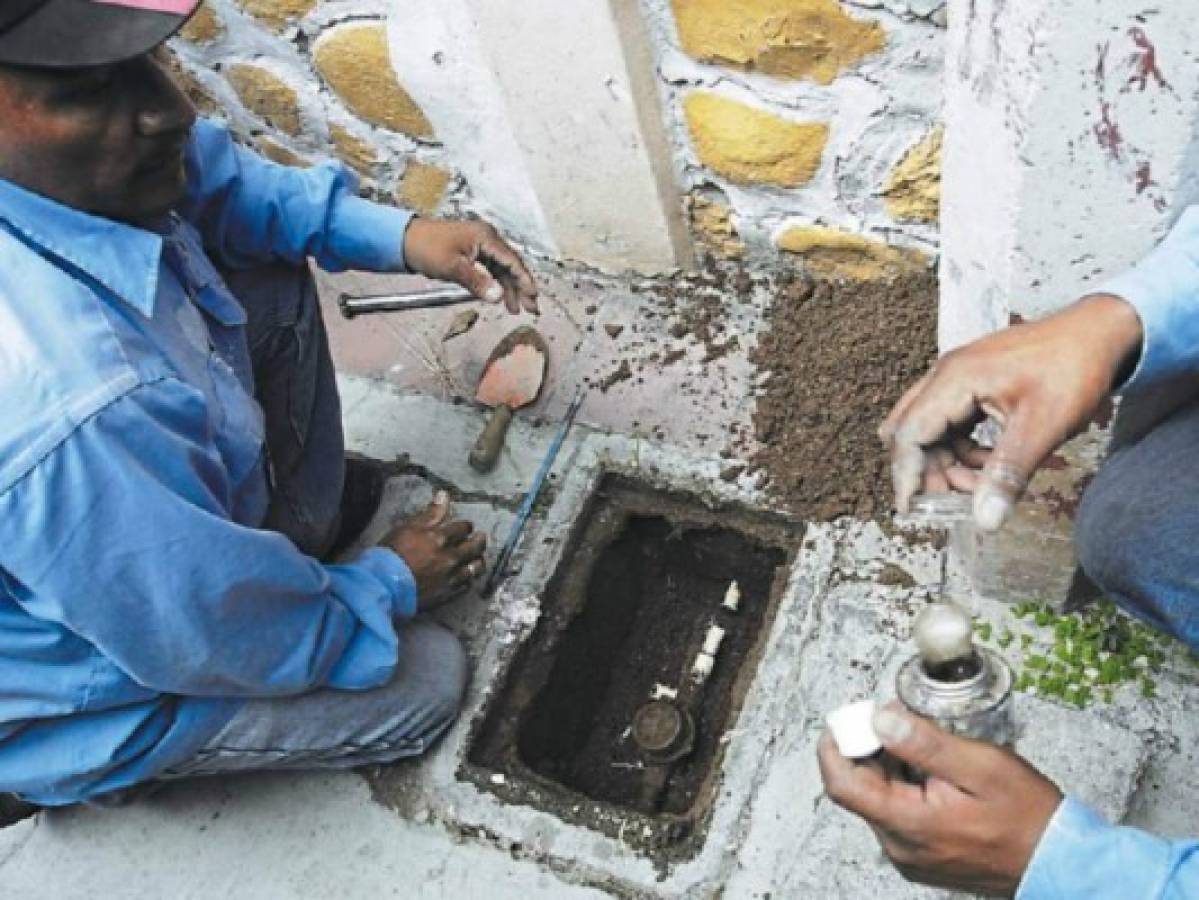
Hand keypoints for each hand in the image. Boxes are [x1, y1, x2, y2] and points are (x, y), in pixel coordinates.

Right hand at [381, 491, 486, 609]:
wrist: (383, 585)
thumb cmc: (391, 553)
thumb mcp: (408, 527)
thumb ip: (430, 513)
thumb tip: (444, 494)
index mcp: (441, 538)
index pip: (464, 527)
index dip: (465, 527)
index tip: (464, 528)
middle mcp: (451, 556)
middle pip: (475, 546)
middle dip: (479, 540)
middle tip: (479, 538)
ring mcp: (452, 576)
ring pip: (476, 567)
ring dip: (478, 560)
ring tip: (477, 558)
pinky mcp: (449, 594)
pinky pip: (467, 585)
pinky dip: (469, 579)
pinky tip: (466, 577)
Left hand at [403, 217, 538, 313]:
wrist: (404, 240)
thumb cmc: (425, 246)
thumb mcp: (453, 268)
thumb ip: (478, 283)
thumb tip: (498, 296)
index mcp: (485, 237)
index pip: (513, 261)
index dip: (525, 281)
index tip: (533, 297)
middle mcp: (485, 238)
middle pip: (511, 265)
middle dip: (521, 288)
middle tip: (530, 307)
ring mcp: (479, 244)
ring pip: (502, 268)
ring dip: (509, 288)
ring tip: (514, 308)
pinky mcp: (471, 251)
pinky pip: (491, 268)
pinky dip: (496, 283)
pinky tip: (498, 295)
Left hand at [819, 704, 1061, 896]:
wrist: (1061, 863)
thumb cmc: (1028, 818)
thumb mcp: (981, 767)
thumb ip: (926, 744)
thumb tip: (881, 720)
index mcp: (907, 825)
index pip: (842, 784)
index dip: (835, 745)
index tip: (849, 717)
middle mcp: (900, 846)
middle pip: (859, 788)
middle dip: (868, 749)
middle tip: (893, 720)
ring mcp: (910, 855)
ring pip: (879, 799)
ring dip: (890, 766)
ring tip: (922, 745)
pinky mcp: (922, 856)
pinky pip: (897, 813)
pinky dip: (904, 786)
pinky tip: (932, 772)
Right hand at [880, 294, 1141, 530]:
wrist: (1102, 330)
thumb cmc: (1074, 368)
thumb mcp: (1042, 426)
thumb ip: (1009, 474)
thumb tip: (985, 521)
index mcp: (954, 380)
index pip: (909, 435)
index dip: (906, 476)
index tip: (913, 512)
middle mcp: (946, 375)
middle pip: (912, 433)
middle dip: (928, 472)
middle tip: (956, 502)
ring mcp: (958, 376)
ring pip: (931, 430)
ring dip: (948, 463)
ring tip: (983, 485)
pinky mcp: (973, 382)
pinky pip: (952, 423)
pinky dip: (963, 450)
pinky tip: (991, 463)